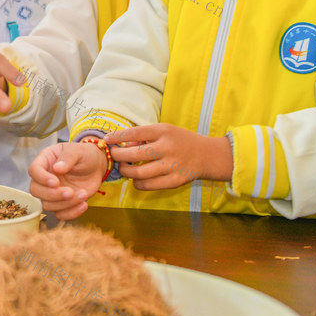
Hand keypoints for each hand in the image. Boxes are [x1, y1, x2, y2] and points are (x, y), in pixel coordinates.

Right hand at [28, 142, 107, 220]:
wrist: (96, 166)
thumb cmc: (84, 154)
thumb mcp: (77, 151)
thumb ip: (67, 158)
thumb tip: (57, 168)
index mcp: (45, 161)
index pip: (34, 170)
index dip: (41, 178)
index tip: (56, 182)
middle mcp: (45, 178)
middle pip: (36, 191)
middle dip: (53, 195)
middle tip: (70, 192)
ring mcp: (52, 192)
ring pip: (48, 205)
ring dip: (65, 204)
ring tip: (84, 194)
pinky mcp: (62, 203)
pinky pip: (60, 214)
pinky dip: (71, 213)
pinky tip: (84, 204)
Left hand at [106, 124, 232, 189]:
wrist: (208, 155)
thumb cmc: (180, 141)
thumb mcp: (165, 130)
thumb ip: (145, 136)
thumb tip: (121, 144)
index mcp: (164, 131)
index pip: (135, 132)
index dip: (117, 137)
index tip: (107, 139)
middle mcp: (167, 147)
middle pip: (134, 154)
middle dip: (118, 155)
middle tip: (114, 155)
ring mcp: (172, 165)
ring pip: (139, 173)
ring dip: (126, 171)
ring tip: (124, 168)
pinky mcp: (175, 181)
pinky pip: (149, 185)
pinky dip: (138, 183)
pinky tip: (136, 179)